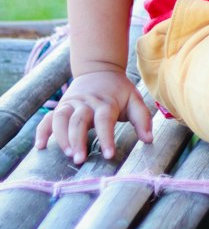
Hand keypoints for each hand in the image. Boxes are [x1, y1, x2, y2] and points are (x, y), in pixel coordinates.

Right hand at [35, 69, 153, 163]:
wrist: (100, 68)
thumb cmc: (118, 90)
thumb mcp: (134, 98)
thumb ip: (142, 118)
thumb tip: (149, 140)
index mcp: (105, 102)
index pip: (104, 120)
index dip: (106, 137)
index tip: (109, 155)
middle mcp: (86, 103)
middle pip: (79, 121)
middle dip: (78, 140)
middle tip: (79, 159)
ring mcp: (71, 104)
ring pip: (61, 118)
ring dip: (61, 136)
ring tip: (66, 153)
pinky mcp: (61, 107)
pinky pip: (48, 119)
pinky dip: (42, 131)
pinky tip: (40, 146)